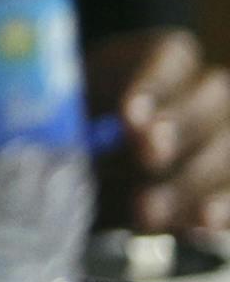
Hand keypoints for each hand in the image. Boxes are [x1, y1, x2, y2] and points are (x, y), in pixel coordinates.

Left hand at [89, 29, 229, 233]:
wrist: (97, 169)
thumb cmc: (82, 124)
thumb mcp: (74, 111)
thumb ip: (77, 117)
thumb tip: (68, 134)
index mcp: (162, 58)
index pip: (169, 57)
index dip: (152, 86)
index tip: (128, 116)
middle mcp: (205, 90)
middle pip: (209, 101)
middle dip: (178, 130)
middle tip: (147, 156)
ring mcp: (225, 134)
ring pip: (227, 150)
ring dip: (190, 183)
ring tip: (148, 211)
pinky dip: (222, 208)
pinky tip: (202, 224)